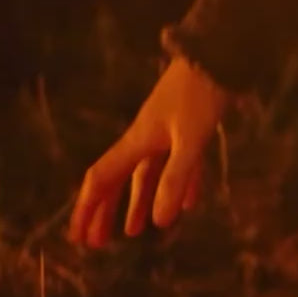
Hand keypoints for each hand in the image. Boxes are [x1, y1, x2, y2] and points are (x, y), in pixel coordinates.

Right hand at [67, 57, 230, 247]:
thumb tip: (159, 221)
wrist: (219, 53)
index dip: (88, 208)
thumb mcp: (191, 139)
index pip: (102, 178)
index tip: (78, 236)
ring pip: (148, 173)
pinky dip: (179, 184)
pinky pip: (178, 162)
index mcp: (138, 140)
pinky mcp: (188, 126)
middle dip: (108, 211)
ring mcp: (167, 131)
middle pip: (120, 179)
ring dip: (141, 201)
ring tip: (137, 231)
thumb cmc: (201, 93)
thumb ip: (176, 178)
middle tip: (100, 242)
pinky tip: (187, 204)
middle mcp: (146, 137)